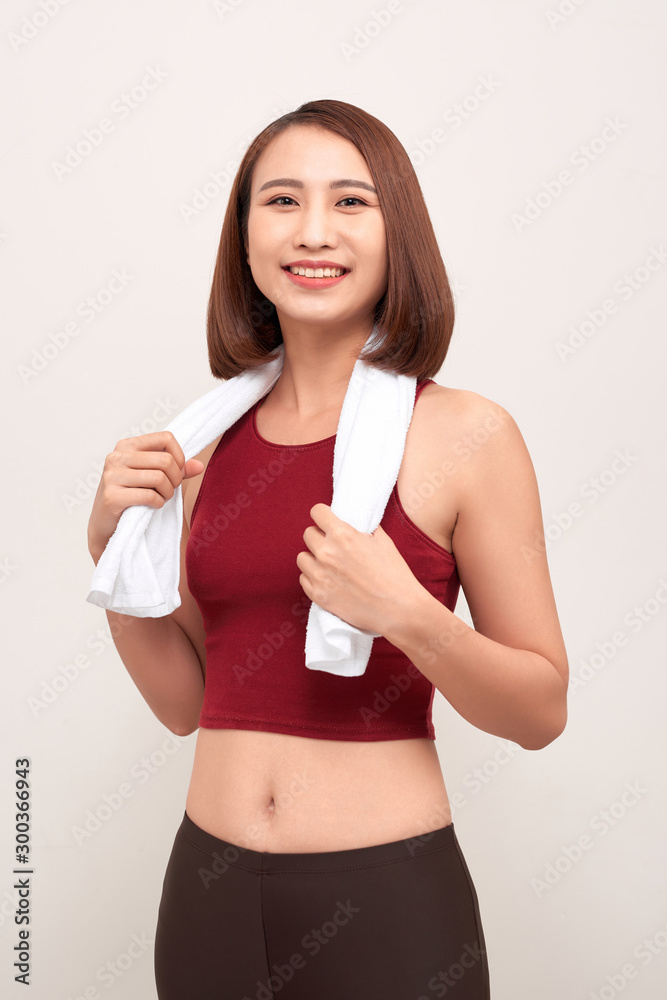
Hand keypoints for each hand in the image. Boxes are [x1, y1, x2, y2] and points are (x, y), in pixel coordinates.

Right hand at [87, 431, 203, 562]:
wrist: (105, 524)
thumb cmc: (131, 496)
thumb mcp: (153, 477)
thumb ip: (176, 469)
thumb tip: (199, 466)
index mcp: (127, 445)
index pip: (165, 438)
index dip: (179, 456)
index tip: (178, 471)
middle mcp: (117, 456)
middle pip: (165, 460)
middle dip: (175, 479)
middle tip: (170, 489)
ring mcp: (112, 476)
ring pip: (159, 478)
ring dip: (167, 493)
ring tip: (162, 498)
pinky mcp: (112, 496)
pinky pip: (149, 496)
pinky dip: (158, 503)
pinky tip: (153, 506)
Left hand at [296, 503, 425, 635]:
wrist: (398, 609)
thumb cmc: (394, 575)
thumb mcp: (383, 541)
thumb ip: (364, 529)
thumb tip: (356, 525)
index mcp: (342, 534)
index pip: (317, 512)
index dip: (323, 515)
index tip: (327, 520)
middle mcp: (326, 552)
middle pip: (308, 534)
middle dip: (319, 537)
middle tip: (332, 545)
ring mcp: (320, 575)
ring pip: (302, 558)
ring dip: (313, 558)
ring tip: (328, 564)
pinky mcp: (318, 595)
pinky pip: (304, 579)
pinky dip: (313, 578)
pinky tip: (327, 580)